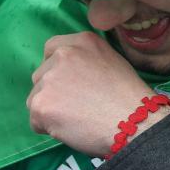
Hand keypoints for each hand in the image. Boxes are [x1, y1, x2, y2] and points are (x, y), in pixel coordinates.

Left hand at [28, 32, 166, 156]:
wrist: (133, 120)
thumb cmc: (129, 96)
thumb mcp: (112, 62)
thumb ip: (86, 60)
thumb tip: (71, 75)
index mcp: (82, 41)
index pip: (52, 48)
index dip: (57, 67)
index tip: (69, 81)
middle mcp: (63, 55)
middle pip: (41, 75)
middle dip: (53, 91)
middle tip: (78, 105)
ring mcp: (49, 79)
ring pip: (36, 99)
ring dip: (51, 110)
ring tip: (78, 118)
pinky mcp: (40, 104)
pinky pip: (36, 121)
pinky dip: (49, 128)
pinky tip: (72, 128)